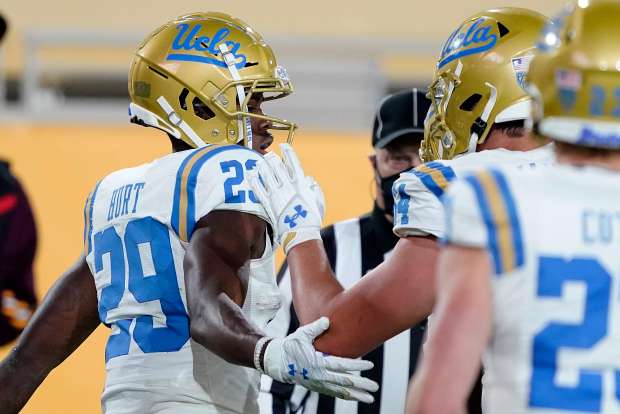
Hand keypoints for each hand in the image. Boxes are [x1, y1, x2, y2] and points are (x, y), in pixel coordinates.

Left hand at [249, 144, 323, 252]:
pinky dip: (254, 181)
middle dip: (273, 158)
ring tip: (259, 161)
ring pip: (267, 176)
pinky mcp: (268, 204)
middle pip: (277, 167)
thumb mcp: (318, 201)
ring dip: (262, 166)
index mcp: (301, 184)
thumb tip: (308, 179)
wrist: (301, 233)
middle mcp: (287, 187)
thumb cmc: (312, 219)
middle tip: (269, 154)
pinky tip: (250, 175)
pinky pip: (258, 190)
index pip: (293, 164)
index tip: (283, 145)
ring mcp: (276, 195)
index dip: (288, 153)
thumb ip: (314, 188)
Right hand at [263, 317, 378, 402]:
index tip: (370, 365)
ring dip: (357, 395)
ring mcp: (319, 383)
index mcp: (318, 362)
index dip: (356, 365)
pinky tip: (356, 397)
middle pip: (345, 381)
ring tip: (370, 398)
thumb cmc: (291, 346)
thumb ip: (316, 328)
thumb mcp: (302, 334)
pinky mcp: (317, 387)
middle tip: (375, 386)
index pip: (342, 365)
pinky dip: (346, 396)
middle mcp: (320, 375)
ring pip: (341, 391)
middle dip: (361, 384)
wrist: (277, 362)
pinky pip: (334, 393)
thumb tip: (327, 320)